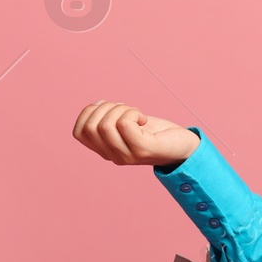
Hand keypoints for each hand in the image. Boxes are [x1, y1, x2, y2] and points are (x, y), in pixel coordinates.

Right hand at [72, 100, 200, 166]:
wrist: (183, 146)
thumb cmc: (156, 132)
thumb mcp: (127, 123)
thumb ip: (109, 116)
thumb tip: (96, 105)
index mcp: (105, 150)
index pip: (78, 133)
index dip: (87, 113)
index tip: (108, 108)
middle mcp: (112, 156)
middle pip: (91, 126)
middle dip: (106, 108)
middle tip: (126, 109)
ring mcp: (126, 155)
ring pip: (105, 125)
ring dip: (121, 109)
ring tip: (136, 113)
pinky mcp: (142, 150)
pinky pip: (124, 124)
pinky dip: (133, 113)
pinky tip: (143, 119)